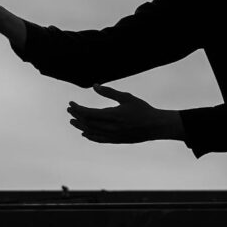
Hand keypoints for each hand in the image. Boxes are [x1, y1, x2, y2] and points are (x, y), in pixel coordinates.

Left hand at [67, 85, 184, 143]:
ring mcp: (113, 136)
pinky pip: (99, 140)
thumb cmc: (143, 109)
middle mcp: (111, 127)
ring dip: (80, 126)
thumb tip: (94, 86)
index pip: (88, 113)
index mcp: (113, 115)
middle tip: (69, 110)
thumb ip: (109, 92)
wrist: (156, 126)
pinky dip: (90, 136)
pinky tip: (85, 133)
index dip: (77, 109)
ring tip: (72, 121)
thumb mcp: (127, 97)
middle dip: (76, 116)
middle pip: (87, 123)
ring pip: (91, 132)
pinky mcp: (116, 140)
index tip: (71, 103)